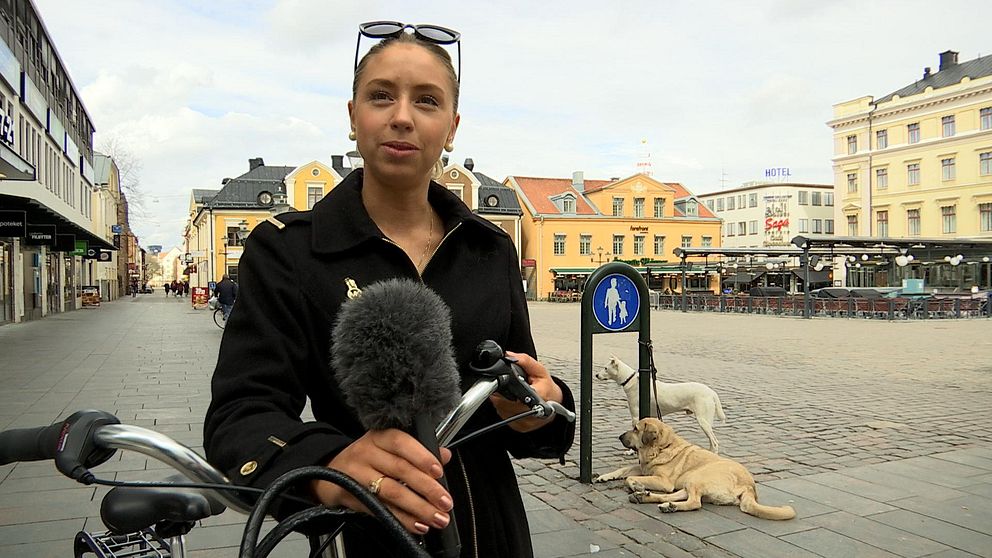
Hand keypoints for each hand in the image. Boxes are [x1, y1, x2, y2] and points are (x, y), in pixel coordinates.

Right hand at [311, 429, 452, 534]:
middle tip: (445, 502)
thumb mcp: (387, 447)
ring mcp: (356, 475)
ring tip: (436, 517)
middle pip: (400, 469)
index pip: (401, 442)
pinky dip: (401, 519)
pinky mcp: (351, 496)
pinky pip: (380, 509)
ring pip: (391, 492)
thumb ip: (417, 451)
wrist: (327, 473)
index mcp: (379, 437)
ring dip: (418, 507)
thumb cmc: (364, 459)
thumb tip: (444, 455)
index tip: (439, 471)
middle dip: (427, 488)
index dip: (421, 456)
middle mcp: (366, 453)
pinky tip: (416, 524)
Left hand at [489, 351, 563, 432]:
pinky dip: (504, 408)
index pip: (512, 393)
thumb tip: (509, 356)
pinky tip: (513, 403)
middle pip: (502, 401)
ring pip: (500, 408)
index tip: (505, 382)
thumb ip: (525, 361)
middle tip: (510, 387)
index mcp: (537, 396)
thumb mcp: (540, 370)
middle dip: (502, 392)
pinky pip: (503, 416)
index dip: (504, 387)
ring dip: (502, 400)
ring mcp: (524, 422)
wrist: (555, 405)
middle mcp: (531, 412)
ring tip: (513, 395)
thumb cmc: (548, 388)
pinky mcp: (519, 427)